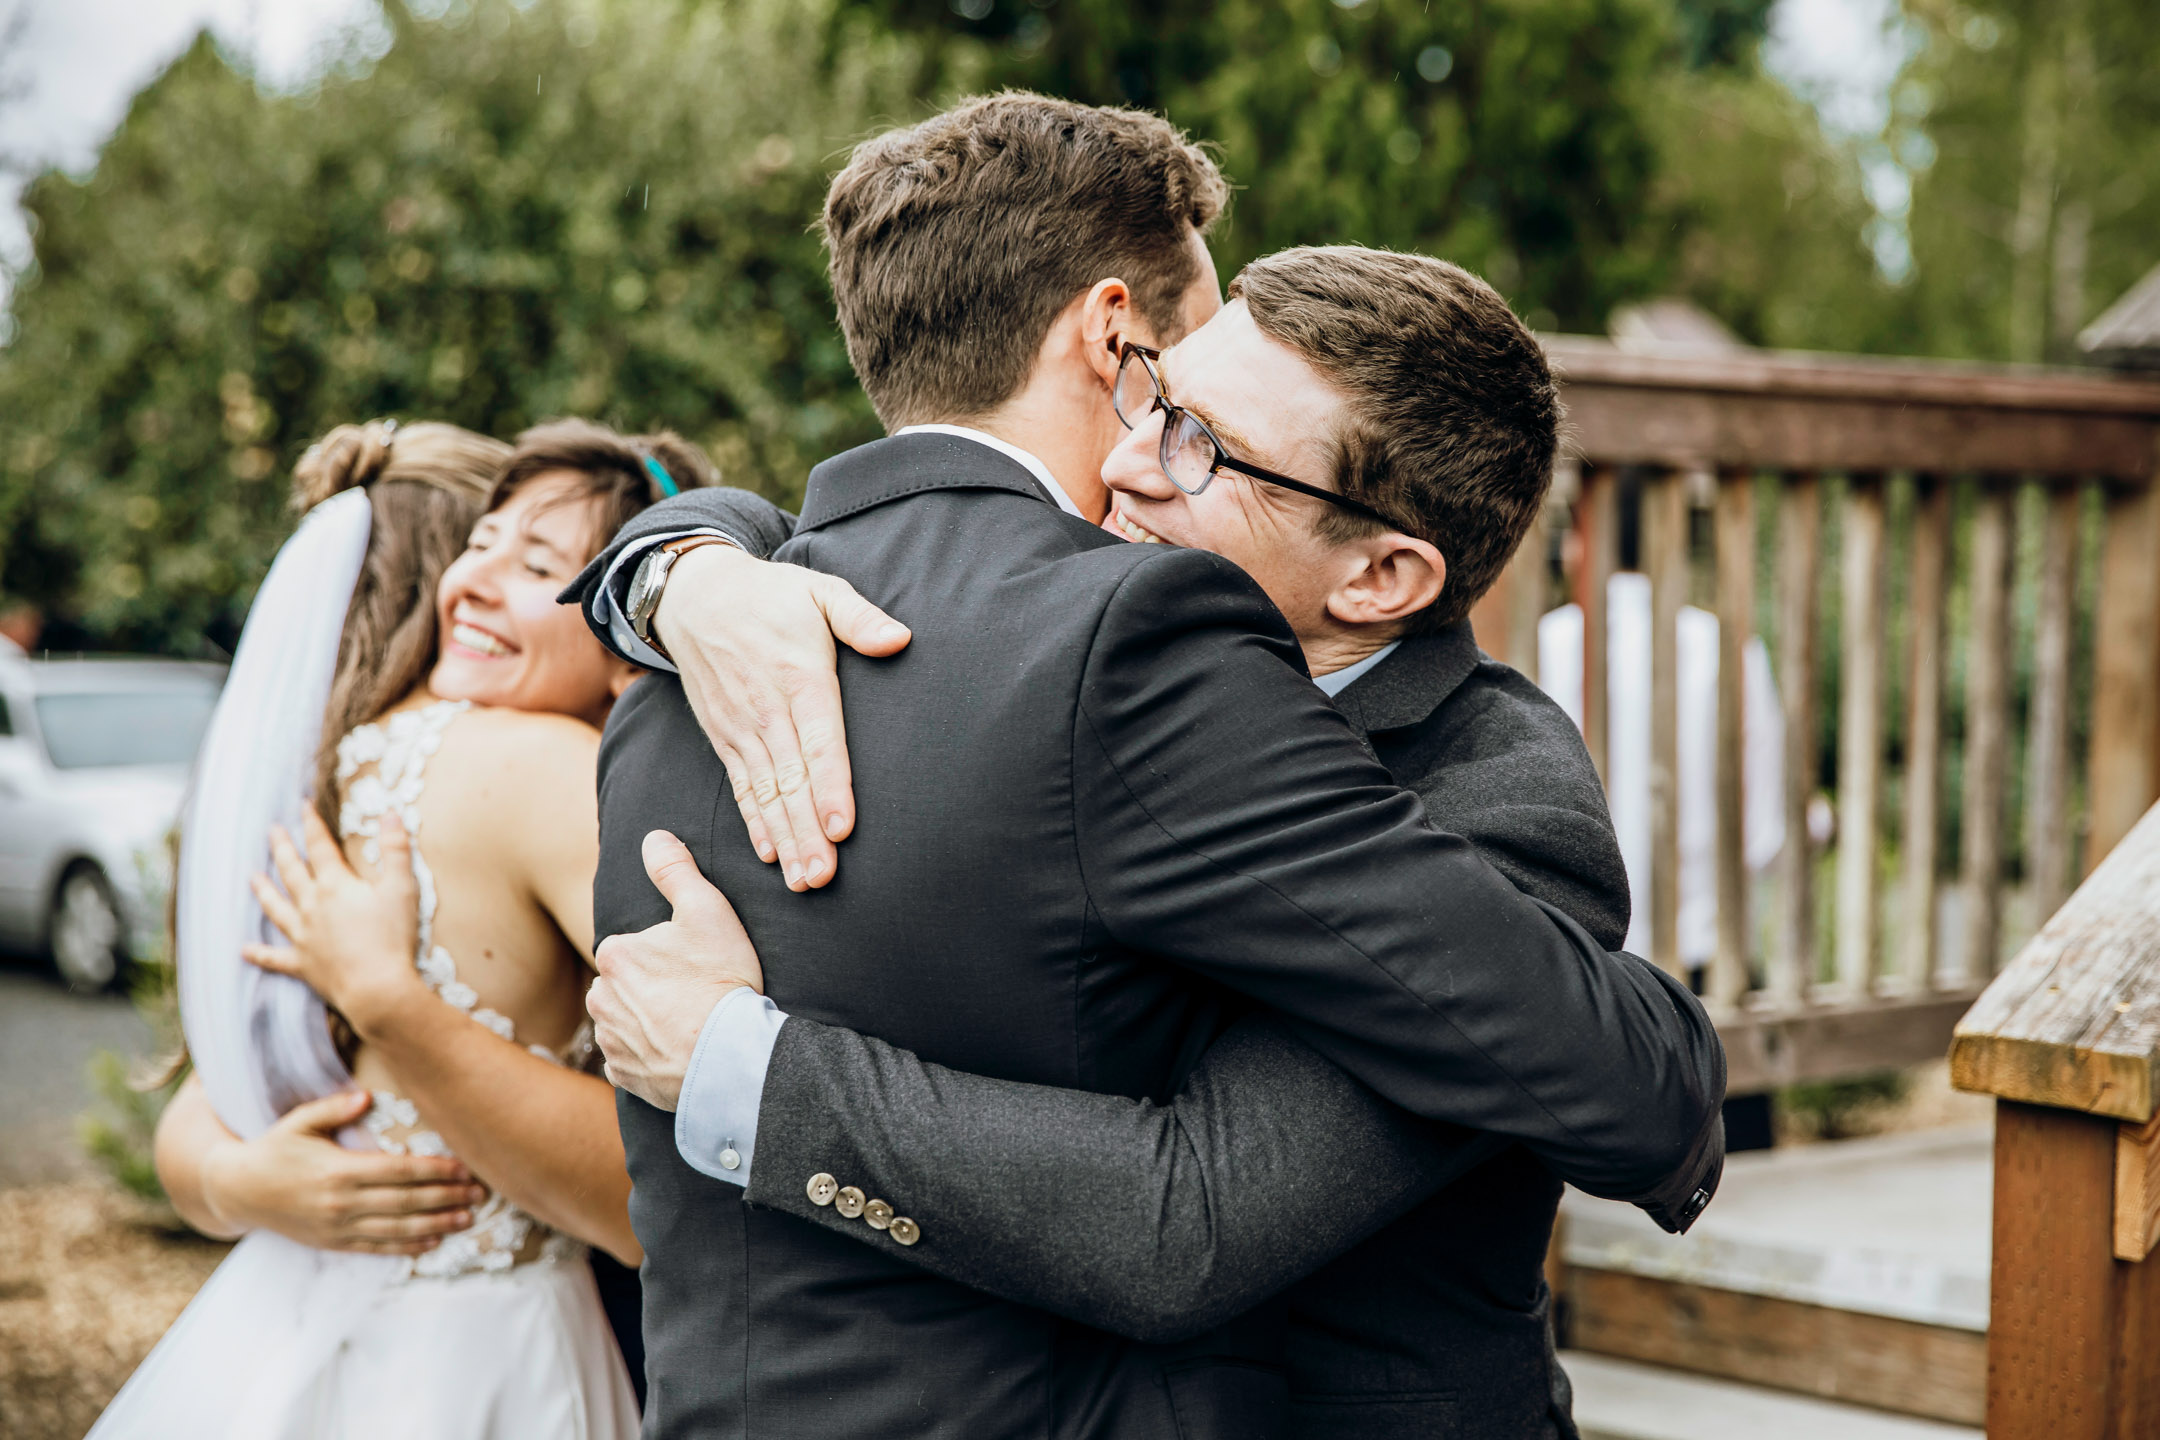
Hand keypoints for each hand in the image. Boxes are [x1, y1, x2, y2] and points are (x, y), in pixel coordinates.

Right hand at [200, 1089, 487, 1254]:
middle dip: (446, 1198)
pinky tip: (432, 1242)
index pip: (398, 1172)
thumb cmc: (274, 1149)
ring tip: (467, 1219)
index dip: (434, 1171)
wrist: (237, 1191)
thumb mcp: (299, 1121)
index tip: (465, 1168)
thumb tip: (368, 1095)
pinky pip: (375, 1248)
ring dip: (435, 1225)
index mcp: (338, 1170)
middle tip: (480, 1194)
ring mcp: (337, 1227)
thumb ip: (335, 1107)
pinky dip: (406, 1247)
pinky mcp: (332, 1243)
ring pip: (396, 1230)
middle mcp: (341, 1203)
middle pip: (405, 1202)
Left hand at [245, 806, 425, 1037]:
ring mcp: (303, 936)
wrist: (376, 988)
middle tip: (271, 832)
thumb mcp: (402, 887)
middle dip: (282, 849)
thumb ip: (396, 849)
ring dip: (263, 892)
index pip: (320, 846)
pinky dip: (259, 954)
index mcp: (335, 885)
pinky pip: (275, 958)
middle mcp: (312, 906)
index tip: (303, 806)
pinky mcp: (303, 964)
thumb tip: (389, 813)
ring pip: (276, 908)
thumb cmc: (392, 937)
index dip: (311, 824)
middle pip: (291, 872)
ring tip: (252, 878)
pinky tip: (244, 950)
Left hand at [589, 830, 763, 1111]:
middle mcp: (600, 998)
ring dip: (650, 1021)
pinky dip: (652, 1055)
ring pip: (627, 1020)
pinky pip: (632, 1059)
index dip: (670, 954)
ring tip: (692, 1024)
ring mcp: (610, 1041)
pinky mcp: (624, 1076)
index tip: (697, 965)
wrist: (729, 1057)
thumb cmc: (720, 980)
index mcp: (615, 954)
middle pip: (628, 983)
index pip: (636, 947)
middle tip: (696, 994)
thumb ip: (676, 870)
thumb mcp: (707, 910)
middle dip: (655, 987)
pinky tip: (681, 1051)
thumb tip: (653, 837)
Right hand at [652, 544, 909, 891]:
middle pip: (791, 780)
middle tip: (823, 877)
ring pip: (765, 793)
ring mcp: (741, 727)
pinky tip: (769, 855)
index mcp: (799, 677)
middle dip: (807, 832)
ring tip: (802, 881)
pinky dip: (754, 823)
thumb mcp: (820, 591)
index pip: (819, 742)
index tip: (842, 827)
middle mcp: (767, 710)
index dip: (830, 786)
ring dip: (784, 839)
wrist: (696, 595)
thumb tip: (899, 638)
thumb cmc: (772, 595)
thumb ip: (860, 617)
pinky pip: (741, 787)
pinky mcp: (724, 737)